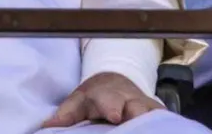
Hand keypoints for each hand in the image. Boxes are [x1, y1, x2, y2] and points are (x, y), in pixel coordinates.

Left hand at [42, 72, 162, 126]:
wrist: (115, 83)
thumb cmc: (93, 97)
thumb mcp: (77, 102)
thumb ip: (66, 114)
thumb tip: (47, 126)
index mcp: (106, 96)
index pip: (109, 100)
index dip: (112, 107)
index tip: (115, 115)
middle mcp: (129, 100)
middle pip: (137, 107)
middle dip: (138, 115)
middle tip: (133, 119)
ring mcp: (146, 107)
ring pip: (153, 114)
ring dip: (153, 122)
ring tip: (154, 129)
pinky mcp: (157, 114)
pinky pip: (163, 121)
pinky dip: (163, 125)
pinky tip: (164, 129)